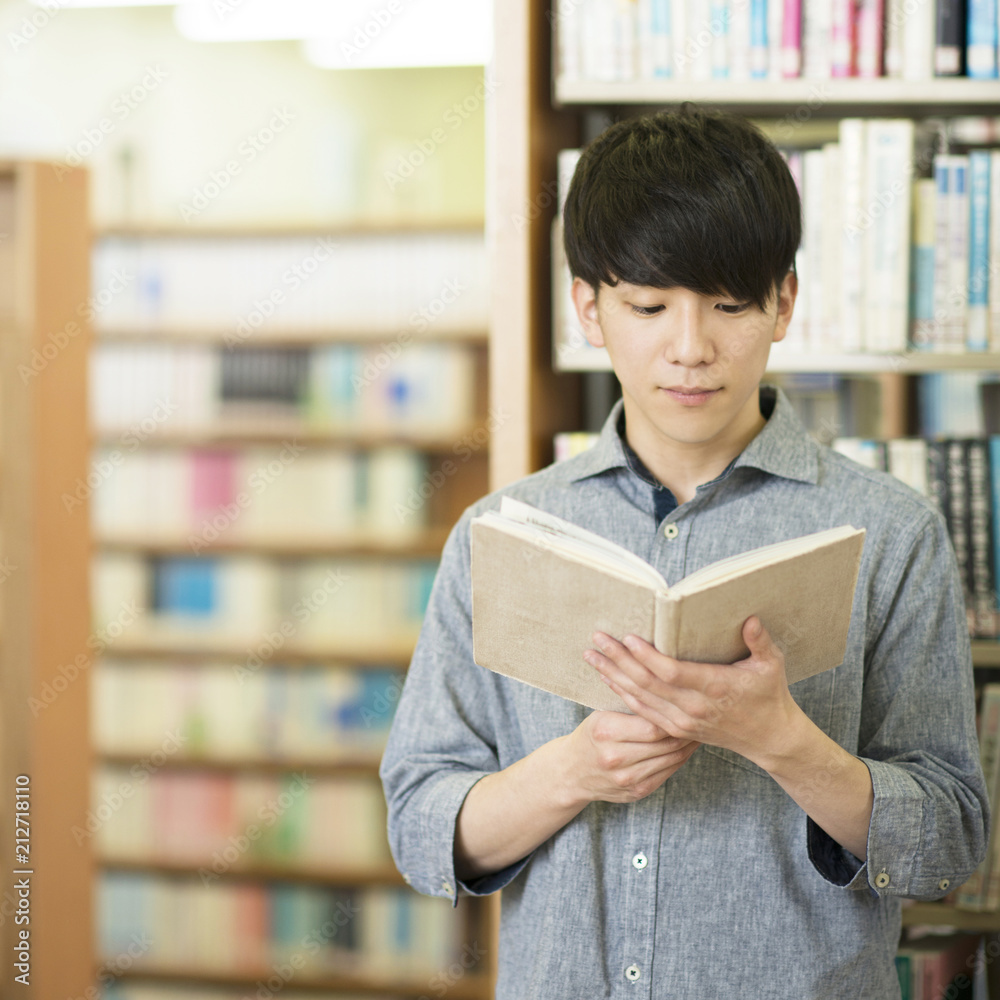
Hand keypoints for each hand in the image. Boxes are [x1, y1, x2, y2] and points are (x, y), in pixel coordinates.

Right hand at [562, 709, 698, 805]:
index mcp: (606, 732)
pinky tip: (687, 746)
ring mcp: (627, 779)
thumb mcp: (602, 714)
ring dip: (688, 745)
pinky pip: (667, 773)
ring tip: (698, 729)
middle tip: (701, 716)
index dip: (673, 716)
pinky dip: (680, 759)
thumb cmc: (592, 735)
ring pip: (671, 759)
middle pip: (665, 743)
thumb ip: (631, 706)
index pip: (652, 725)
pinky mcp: (637, 792)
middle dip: (686, 730)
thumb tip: (666, 689)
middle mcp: (616, 758)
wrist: (572, 772)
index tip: (687, 705)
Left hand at [584, 616, 801, 769]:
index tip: (627, 638)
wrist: (768, 737)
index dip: (646, 657)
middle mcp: (693, 707)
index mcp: (714, 687)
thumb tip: (750, 618)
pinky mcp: (677, 728)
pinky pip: (643, 710)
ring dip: (613, 675)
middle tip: (598, 639)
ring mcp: (682, 720)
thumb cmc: (769, 695)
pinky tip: (607, 678)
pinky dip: (621, 694)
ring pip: (639, 698)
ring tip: (592, 655)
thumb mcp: (771, 665)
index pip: (671, 673)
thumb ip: (760, 641)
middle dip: (619, 660)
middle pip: (647, 684)